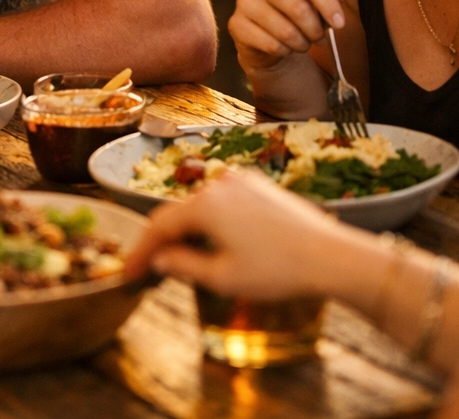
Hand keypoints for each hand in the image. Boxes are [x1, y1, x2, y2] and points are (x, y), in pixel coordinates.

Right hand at [123, 169, 350, 297]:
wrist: (331, 255)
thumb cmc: (278, 270)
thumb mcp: (223, 278)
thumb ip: (182, 266)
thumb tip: (158, 260)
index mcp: (204, 205)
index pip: (157, 227)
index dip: (139, 253)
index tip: (128, 274)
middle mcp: (219, 184)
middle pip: (177, 213)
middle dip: (161, 241)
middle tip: (148, 268)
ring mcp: (241, 181)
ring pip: (200, 206)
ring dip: (187, 231)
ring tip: (181, 258)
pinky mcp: (259, 186)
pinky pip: (222, 202)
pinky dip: (211, 221)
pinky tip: (214, 242)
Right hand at [229, 0, 357, 71]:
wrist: (269, 39)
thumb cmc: (297, 16)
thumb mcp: (320, 3)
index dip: (327, 2)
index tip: (340, 23)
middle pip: (298, 7)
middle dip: (315, 29)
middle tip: (320, 37)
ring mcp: (244, 1)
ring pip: (285, 30)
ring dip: (301, 43)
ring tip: (303, 43)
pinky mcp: (236, 25)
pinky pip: (270, 44)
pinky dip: (284, 51)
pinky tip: (284, 48)